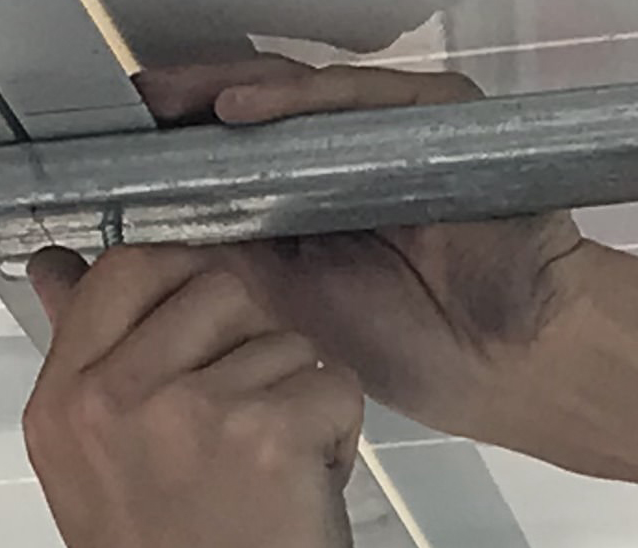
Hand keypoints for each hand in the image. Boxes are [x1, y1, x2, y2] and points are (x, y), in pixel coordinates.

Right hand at [22, 245, 363, 547]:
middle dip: (260, 346)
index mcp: (65, 404)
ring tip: (281, 478)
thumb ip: (90, 377)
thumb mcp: (92, 477)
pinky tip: (312, 492)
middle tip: (264, 423)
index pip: (119, 272)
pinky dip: (343, 439)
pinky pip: (336, 386)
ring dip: (305, 404)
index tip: (219, 328)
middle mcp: (116, 397)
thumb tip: (59, 272)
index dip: (185, 282)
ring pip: (286, 342)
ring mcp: (190, 410)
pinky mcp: (266, 433)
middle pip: (216, 288)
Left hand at [135, 59, 589, 450]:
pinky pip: (354, 96)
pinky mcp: (434, 115)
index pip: (239, 163)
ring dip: (229, 98)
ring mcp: (394, 137)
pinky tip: (239, 112)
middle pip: (260, 119)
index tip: (118, 168)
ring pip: (299, 99)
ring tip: (171, 106)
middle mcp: (350, 165)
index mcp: (318, 213)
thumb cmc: (430, 353)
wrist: (520, 362)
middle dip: (192, 117)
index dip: (181, 160)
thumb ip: (224, 271)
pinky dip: (296, 100)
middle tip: (131, 117)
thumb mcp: (293, 313)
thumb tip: (130, 248)